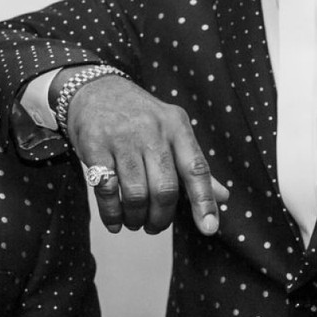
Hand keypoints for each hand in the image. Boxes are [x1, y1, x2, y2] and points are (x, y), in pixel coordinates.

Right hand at [62, 74, 225, 235]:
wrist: (94, 89)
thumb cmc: (137, 115)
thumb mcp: (170, 129)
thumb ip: (193, 163)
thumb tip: (222, 196)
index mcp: (176, 126)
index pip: (196, 169)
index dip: (204, 202)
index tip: (208, 228)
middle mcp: (151, 130)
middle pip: (164, 188)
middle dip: (161, 217)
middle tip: (154, 226)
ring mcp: (121, 137)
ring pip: (136, 193)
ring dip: (136, 218)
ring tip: (135, 222)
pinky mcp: (94, 146)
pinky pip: (107, 190)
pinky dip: (112, 213)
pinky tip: (115, 221)